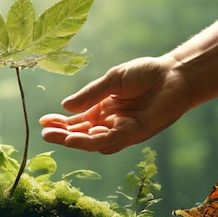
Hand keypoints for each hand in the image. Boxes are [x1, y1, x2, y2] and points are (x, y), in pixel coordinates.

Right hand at [39, 56, 193, 153]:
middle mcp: (110, 124)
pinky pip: (113, 140)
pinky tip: (80, 138)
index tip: (43, 123)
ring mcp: (123, 130)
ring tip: (58, 137)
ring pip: (95, 142)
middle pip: (82, 135)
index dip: (60, 124)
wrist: (174, 74)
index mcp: (102, 110)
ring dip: (76, 141)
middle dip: (63, 136)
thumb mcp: (112, 80)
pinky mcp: (136, 132)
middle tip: (45, 135)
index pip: (77, 122)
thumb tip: (65, 106)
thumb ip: (91, 94)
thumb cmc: (145, 74)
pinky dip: (94, 141)